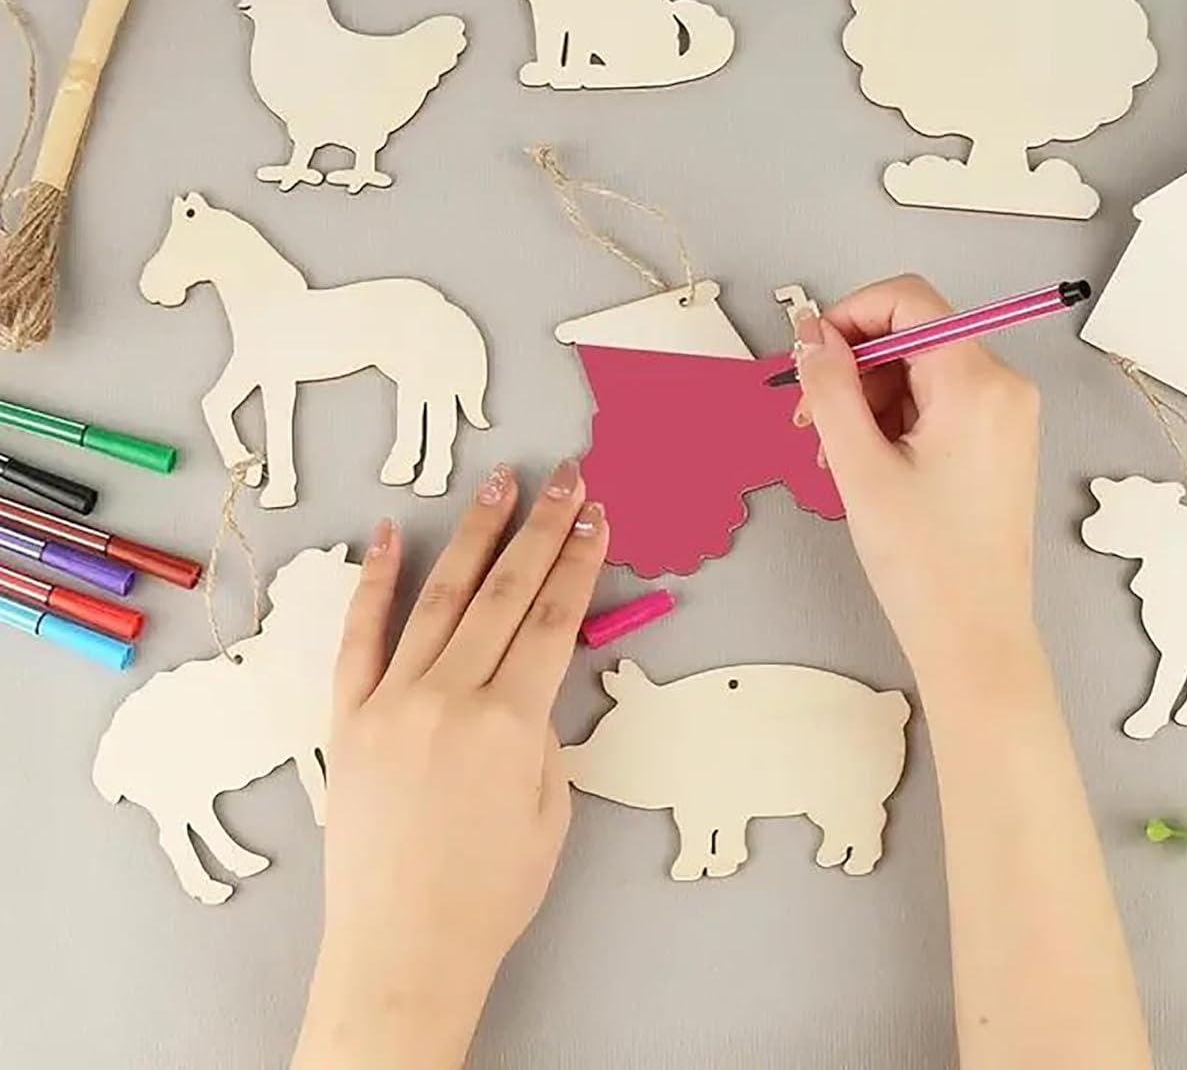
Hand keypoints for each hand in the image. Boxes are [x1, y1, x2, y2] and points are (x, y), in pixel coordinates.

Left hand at [293, 460, 607, 1069]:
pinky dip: (373, 582)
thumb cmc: (490, 893)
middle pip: (506, 592)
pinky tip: (386, 534)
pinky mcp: (348, 719)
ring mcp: (392, 702)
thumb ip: (543, 731)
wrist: (401, 950)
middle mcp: (449, 698)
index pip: (554, 618)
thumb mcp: (550, 809)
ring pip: (441, 598)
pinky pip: (360, 637)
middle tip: (566, 477)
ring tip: (499, 484)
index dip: (579, 561)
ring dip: (474, 535)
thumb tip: (532, 675)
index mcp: (509, 723)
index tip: (596, 516)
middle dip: (541, 527)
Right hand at [793, 276, 1040, 695]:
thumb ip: (830, 388)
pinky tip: (864, 463)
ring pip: (919, 371)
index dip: (850, 316)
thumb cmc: (927, 564)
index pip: (909, 301)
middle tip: (808, 417)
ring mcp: (1004, 415)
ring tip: (833, 455)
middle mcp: (1002, 387)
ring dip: (868, 399)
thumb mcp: (859, 467)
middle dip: (853, 367)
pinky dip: (894, 421)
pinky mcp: (997, 441)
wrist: (974, 637)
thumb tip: (810, 334)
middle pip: (912, 335)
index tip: (810, 354)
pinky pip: (936, 403)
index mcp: (977, 384)